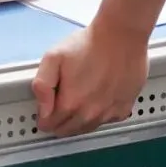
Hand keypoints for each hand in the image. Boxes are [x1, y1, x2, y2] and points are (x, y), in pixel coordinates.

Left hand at [32, 18, 149, 136]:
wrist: (121, 36)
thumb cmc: (88, 44)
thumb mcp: (53, 58)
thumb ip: (42, 86)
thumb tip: (42, 110)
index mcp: (70, 103)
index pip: (49, 125)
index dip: (44, 117)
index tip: (46, 107)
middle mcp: (90, 114)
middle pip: (67, 130)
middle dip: (59, 121)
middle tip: (60, 104)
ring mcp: (109, 113)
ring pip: (87, 128)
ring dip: (78, 120)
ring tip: (78, 101)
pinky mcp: (124, 108)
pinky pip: (107, 121)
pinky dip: (100, 115)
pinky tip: (98, 99)